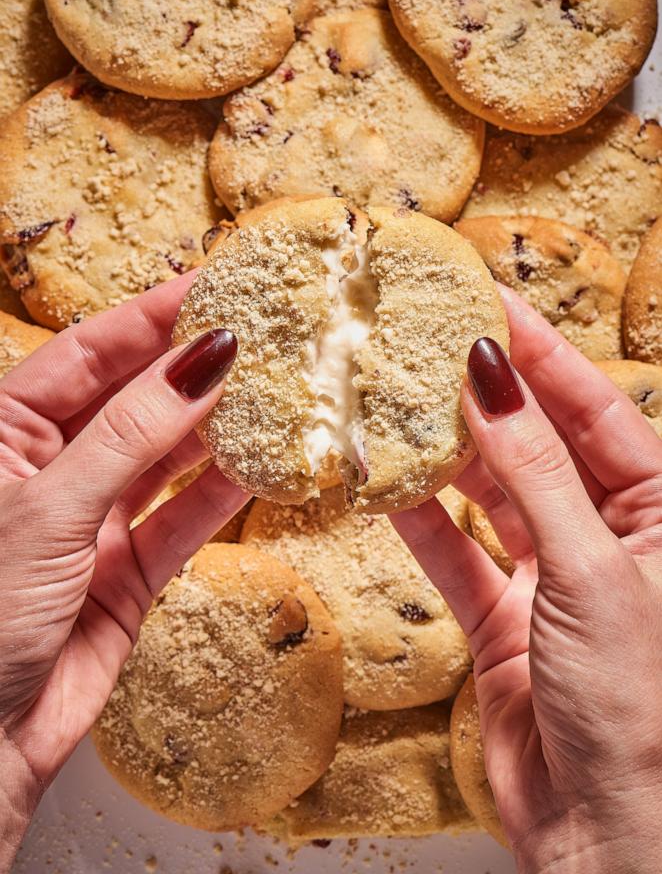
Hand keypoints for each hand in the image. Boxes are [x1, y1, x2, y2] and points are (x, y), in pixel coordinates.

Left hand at [0, 275, 249, 870]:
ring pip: (167, 456)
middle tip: (264, 333)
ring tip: (277, 391)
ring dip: (218, 427)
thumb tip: (203, 360)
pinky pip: (184, 518)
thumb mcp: (50, 509)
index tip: (214, 284)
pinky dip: (223, 494)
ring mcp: (93, 518)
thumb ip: (131, 435)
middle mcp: (52, 466)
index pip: (89, 351)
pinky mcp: (128, 571)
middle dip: (195, 367)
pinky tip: (263, 466)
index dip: (152, 315)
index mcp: (6, 432)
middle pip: (135, 397)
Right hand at [392, 287, 661, 873]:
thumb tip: (492, 378)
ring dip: (446, 456)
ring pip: (494, 496)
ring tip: (397, 404)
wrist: (607, 836)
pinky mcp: (508, 622)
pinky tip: (386, 487)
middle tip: (428, 342)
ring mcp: (555, 579)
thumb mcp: (590, 572)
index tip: (488, 303)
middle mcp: (610, 537)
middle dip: (486, 397)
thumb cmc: (637, 710)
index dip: (542, 354)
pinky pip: (459, 556)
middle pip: (540, 445)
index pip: (597, 410)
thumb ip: (534, 473)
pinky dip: (422, 524)